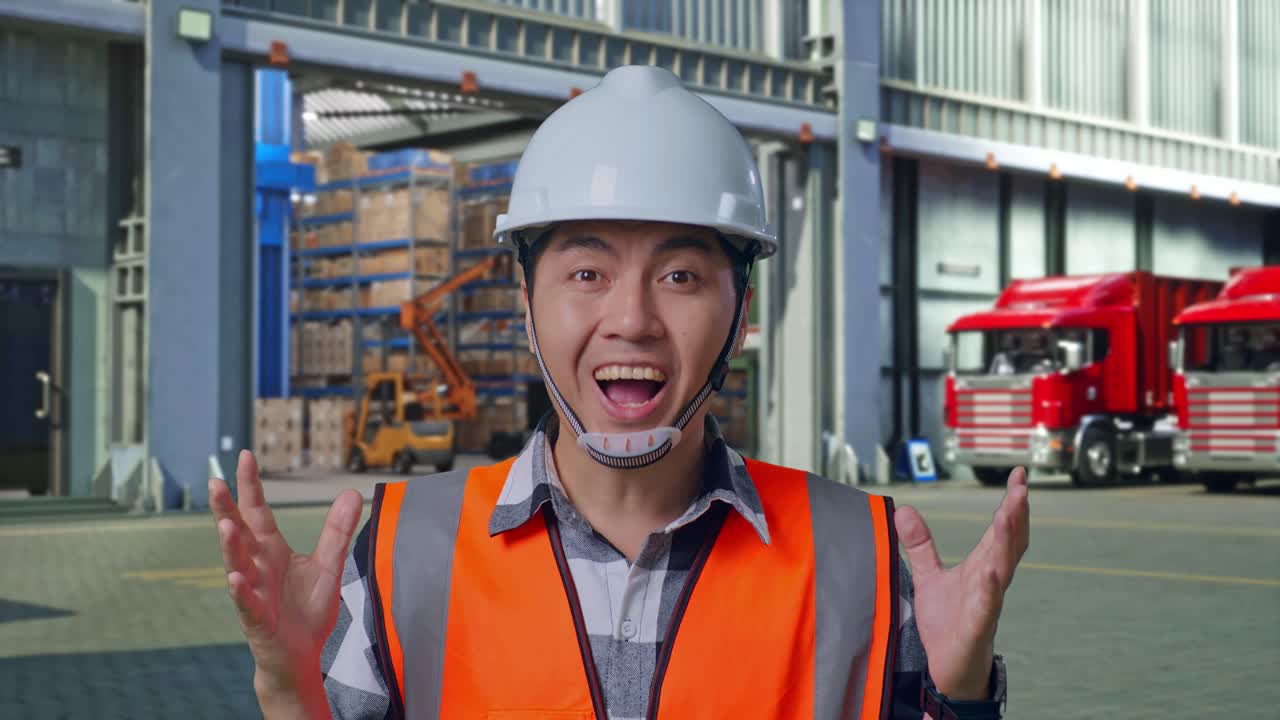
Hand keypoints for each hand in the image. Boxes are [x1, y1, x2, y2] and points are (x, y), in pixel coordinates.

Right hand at [210, 450, 362, 702]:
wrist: (300, 655)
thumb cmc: (307, 609)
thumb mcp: (328, 565)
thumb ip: (337, 530)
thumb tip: (351, 492)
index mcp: (271, 550)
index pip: (257, 512)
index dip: (250, 485)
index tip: (245, 455)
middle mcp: (256, 566)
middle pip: (238, 533)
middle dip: (226, 508)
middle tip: (214, 482)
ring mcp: (252, 592)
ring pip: (237, 565)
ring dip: (230, 546)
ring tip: (226, 524)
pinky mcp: (257, 619)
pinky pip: (247, 603)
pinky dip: (241, 591)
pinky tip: (236, 578)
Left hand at [895, 467, 1029, 699]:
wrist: (949, 669)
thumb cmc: (947, 624)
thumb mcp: (928, 578)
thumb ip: (920, 545)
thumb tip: (904, 510)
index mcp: (982, 567)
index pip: (1000, 531)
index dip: (1010, 504)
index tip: (1018, 475)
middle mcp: (990, 581)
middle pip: (1008, 543)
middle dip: (1016, 514)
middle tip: (1021, 487)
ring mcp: (987, 604)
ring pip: (1003, 568)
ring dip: (1008, 541)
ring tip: (1010, 513)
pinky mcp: (977, 627)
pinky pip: (987, 606)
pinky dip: (990, 588)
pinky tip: (991, 572)